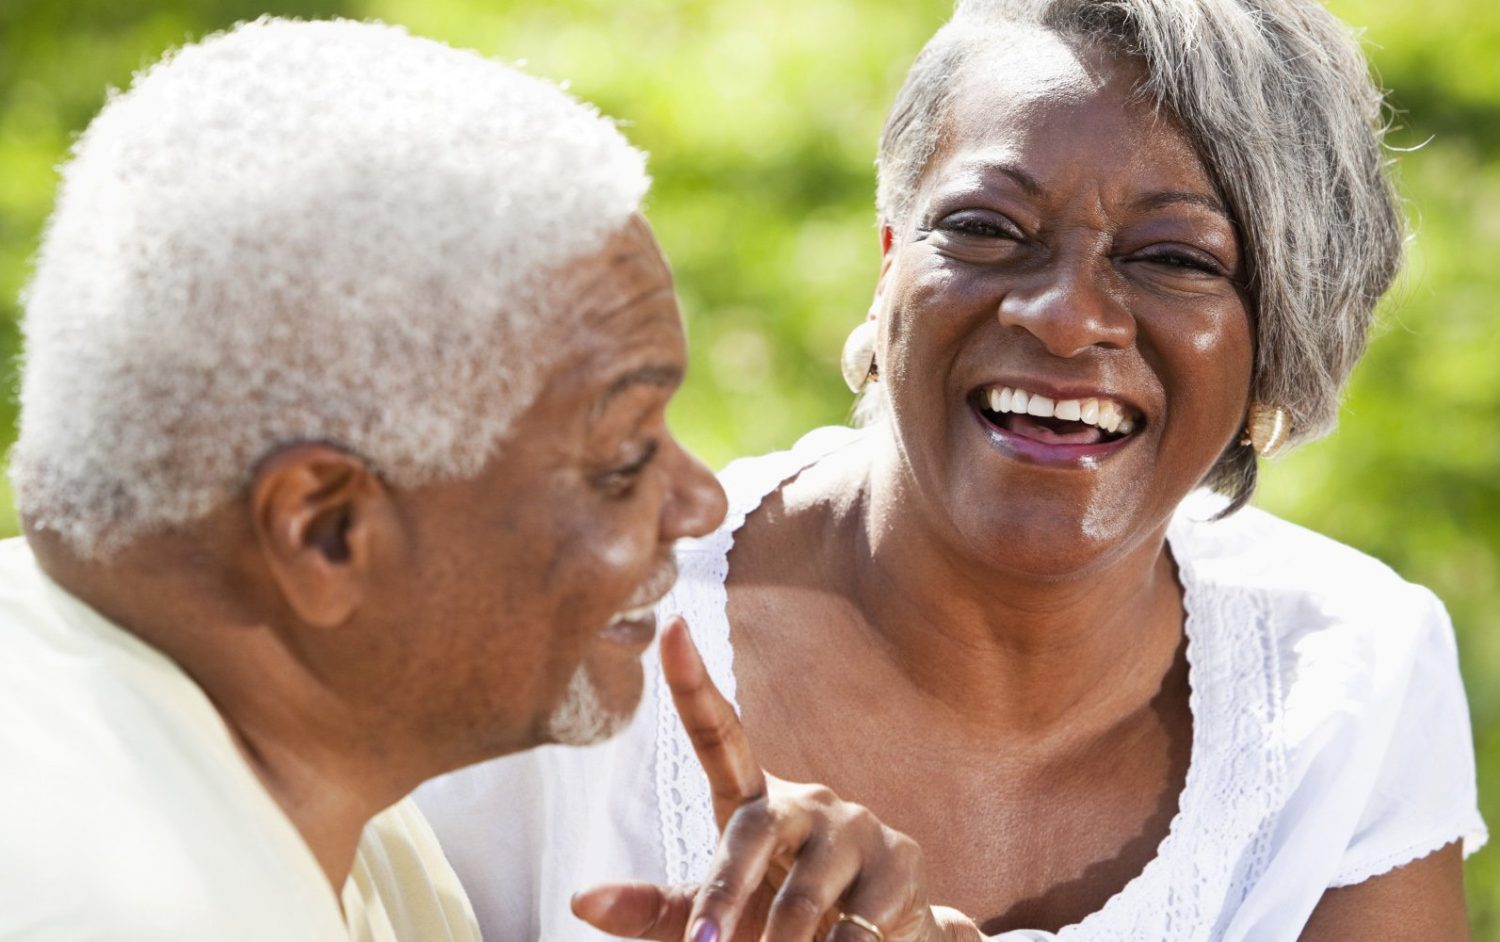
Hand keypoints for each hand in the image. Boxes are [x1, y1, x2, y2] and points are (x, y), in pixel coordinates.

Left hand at [572, 617, 982, 941]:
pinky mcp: (902, 864)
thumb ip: (657, 908)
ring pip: (804, 899)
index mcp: (754, 802)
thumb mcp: (721, 915)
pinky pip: (859, 929)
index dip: (693, 681)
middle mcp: (806, 801)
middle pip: (751, 835)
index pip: (719, 732)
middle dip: (724, 894)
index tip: (670, 625)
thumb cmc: (779, 921)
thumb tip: (577, 901)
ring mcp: (857, 828)